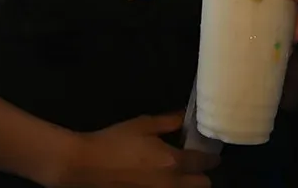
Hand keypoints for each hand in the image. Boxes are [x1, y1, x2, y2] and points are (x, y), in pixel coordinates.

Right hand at [58, 112, 215, 187]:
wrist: (87, 165)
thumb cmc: (116, 141)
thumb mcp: (143, 124)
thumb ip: (168, 121)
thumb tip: (185, 116)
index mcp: (174, 162)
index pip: (205, 162)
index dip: (211, 156)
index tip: (210, 151)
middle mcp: (172, 184)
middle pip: (203, 185)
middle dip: (202, 174)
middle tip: (194, 162)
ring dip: (188, 184)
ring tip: (178, 171)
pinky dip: (171, 187)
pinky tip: (161, 177)